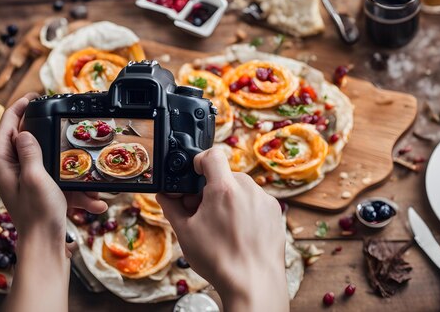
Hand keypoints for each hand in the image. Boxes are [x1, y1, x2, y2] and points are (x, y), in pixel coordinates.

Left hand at [0, 94, 107, 311]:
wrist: (45, 244)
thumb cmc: (37, 213)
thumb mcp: (35, 177)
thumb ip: (30, 151)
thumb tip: (24, 130)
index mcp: (2, 159)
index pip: (8, 123)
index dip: (21, 106)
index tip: (37, 95)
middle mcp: (11, 165)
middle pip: (31, 138)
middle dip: (54, 135)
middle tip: (69, 125)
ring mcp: (26, 177)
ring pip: (51, 158)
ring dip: (72, 169)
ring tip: (91, 177)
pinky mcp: (40, 188)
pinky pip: (60, 178)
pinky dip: (76, 188)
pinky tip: (94, 200)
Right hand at [156, 148, 288, 311]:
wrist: (253, 284)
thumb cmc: (220, 260)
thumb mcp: (185, 233)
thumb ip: (172, 208)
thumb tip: (164, 196)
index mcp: (224, 189)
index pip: (212, 155)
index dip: (200, 161)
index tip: (195, 172)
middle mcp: (248, 189)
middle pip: (225, 176)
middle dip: (210, 188)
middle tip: (201, 211)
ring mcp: (265, 201)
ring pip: (241, 189)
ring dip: (228, 199)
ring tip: (221, 226)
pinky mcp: (275, 213)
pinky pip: (255, 202)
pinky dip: (245, 210)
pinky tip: (238, 232)